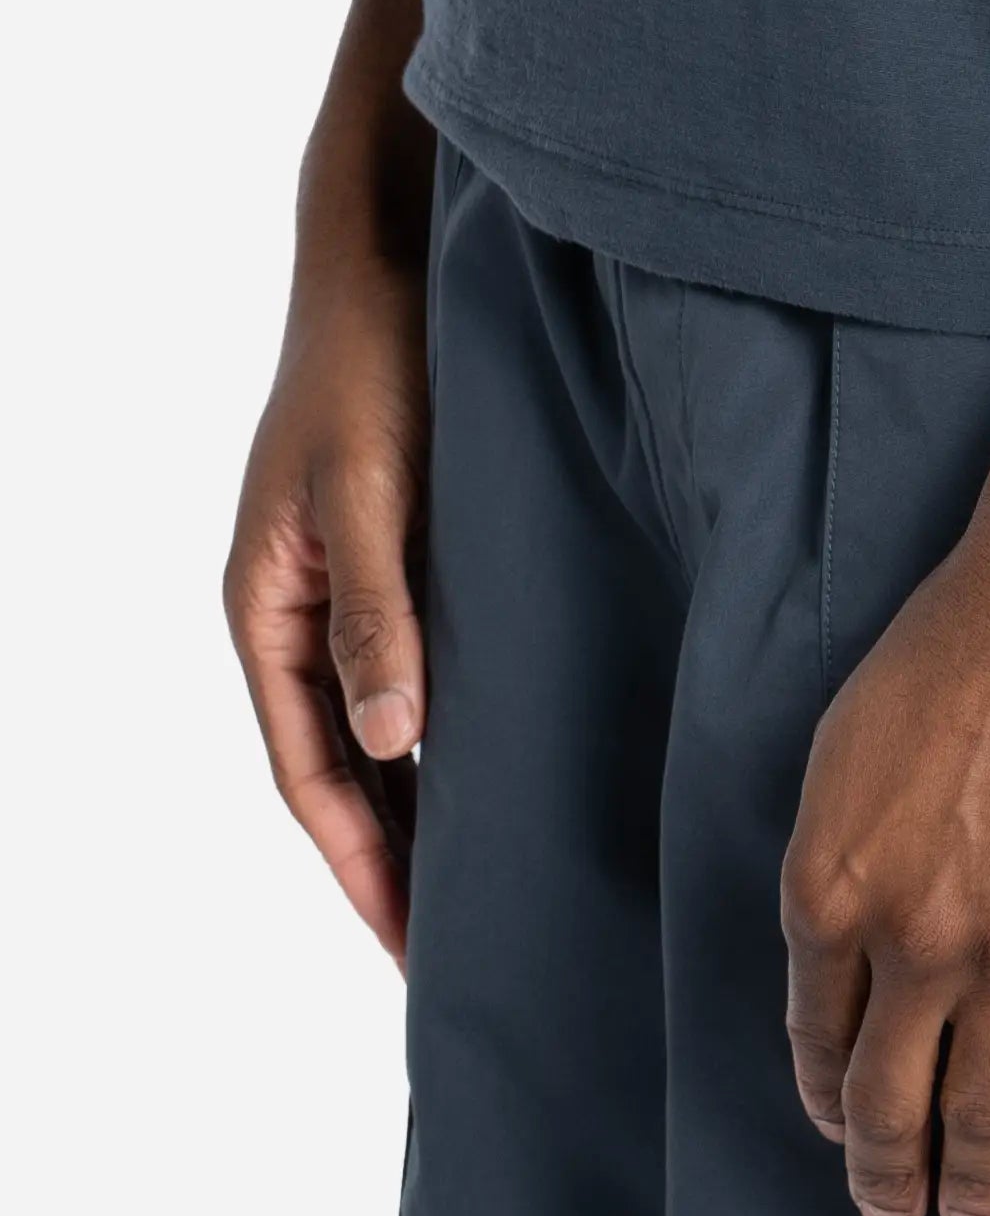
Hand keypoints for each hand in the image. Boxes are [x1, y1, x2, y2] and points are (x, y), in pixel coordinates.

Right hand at [224, 253, 427, 964]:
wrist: (390, 261)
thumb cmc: (371, 364)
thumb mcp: (366, 493)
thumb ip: (376, 616)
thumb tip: (389, 742)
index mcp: (266, 611)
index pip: (307, 774)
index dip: (359, 866)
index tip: (410, 945)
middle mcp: (300, 618)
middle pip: (340, 774)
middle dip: (389, 865)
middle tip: (453, 954)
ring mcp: (349, 598)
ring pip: (378, 738)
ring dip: (419, 815)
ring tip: (480, 898)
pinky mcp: (402, 572)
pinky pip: (415, 685)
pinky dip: (447, 748)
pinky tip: (497, 787)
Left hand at [781, 495, 989, 1215]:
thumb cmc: (948, 655)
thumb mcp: (840, 758)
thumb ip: (837, 867)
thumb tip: (847, 955)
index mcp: (828, 891)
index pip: (815, 1037)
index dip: (828, 1102)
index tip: (841, 1130)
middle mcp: (910, 942)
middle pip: (889, 1099)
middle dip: (888, 1175)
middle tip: (897, 1215)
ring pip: (985, 1110)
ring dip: (977, 1184)